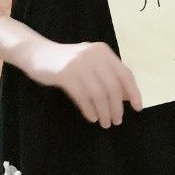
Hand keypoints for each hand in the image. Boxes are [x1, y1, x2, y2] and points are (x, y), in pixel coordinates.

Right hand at [21, 39, 142, 127]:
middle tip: (117, 121)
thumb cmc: (67, 62)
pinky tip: (92, 117)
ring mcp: (79, 64)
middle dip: (117, 107)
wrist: (37, 54)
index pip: (125, 74)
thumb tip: (127, 97)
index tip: (138, 108)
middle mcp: (93, 55)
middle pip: (112, 86)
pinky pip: (82, 97)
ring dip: (104, 112)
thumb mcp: (90, 63)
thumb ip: (108, 76)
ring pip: (98, 93)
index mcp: (103, 51)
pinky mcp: (65, 74)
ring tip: (105, 123)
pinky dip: (90, 110)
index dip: (133, 92)